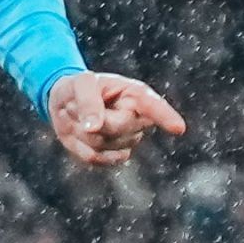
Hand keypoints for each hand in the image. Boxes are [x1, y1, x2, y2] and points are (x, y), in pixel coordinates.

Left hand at [50, 70, 185, 166]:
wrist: (65, 105)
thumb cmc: (78, 88)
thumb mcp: (80, 84)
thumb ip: (88, 102)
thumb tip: (94, 127)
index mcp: (135, 95)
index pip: (154, 106)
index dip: (165, 116)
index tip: (178, 127)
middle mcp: (138, 119)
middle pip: (118, 128)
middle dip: (94, 120)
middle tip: (78, 105)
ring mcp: (128, 140)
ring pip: (104, 146)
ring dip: (82, 132)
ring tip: (80, 117)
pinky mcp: (114, 156)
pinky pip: (95, 159)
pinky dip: (80, 147)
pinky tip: (80, 135)